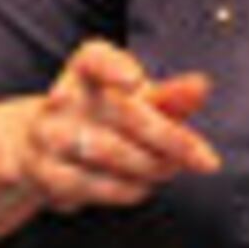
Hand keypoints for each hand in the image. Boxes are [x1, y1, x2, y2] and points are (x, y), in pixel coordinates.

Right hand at [12, 40, 217, 211]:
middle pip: (120, 113)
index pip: (94, 59)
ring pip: (110, 153)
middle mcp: (61, 99)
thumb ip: (171, 96)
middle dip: (170, 138)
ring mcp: (50, 137)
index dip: (112, 67)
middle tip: (204, 158)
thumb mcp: (138, 102)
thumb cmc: (104, 118)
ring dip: (152, 166)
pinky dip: (130, 188)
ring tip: (171, 169)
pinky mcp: (49, 175)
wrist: (44, 151)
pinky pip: (97, 186)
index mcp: (84, 71)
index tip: (136, 80)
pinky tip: (142, 184)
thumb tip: (201, 86)